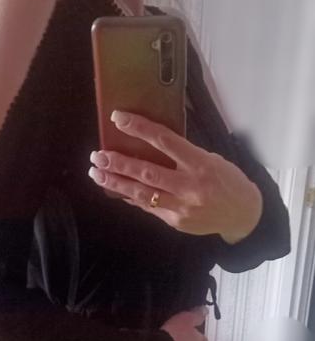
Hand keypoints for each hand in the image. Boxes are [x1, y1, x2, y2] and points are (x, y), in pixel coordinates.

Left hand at [88, 109, 262, 243]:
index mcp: (200, 163)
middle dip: (119, 163)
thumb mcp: (210, 159)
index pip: (165, 141)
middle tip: (98, 155)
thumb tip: (149, 145)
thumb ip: (182, 154)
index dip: (139, 128)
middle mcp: (189, 186)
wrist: (243, 214)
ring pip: (141, 194)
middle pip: (147, 172)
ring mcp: (181, 206)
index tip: (118, 119)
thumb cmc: (226, 180)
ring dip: (116, 183)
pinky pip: (147, 207)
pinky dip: (129, 197)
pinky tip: (114, 189)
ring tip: (97, 173)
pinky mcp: (175, 221)